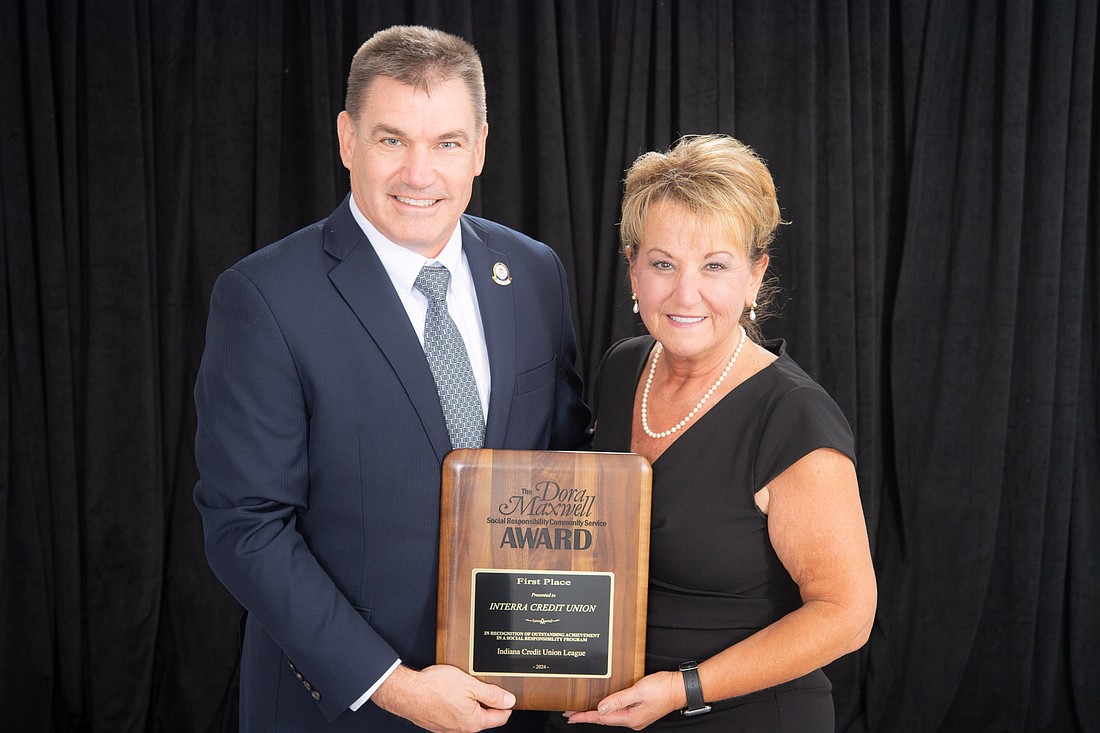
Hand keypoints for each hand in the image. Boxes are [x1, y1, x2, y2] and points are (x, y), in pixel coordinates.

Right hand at [371, 665, 514, 732]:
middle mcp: (462, 729)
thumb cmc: (434, 687)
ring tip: (464, 686)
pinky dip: (456, 704)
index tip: (506, 694)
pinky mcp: (437, 723)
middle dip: (487, 701)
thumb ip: (492, 694)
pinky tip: (450, 692)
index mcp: (474, 722)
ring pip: (468, 715)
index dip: (506, 703)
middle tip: (482, 685)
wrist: (407, 692)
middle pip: (485, 716)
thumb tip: (509, 700)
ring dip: (470, 701)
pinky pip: (454, 714)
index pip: (501, 717)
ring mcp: (448, 728)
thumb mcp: (470, 685)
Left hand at [564, 671, 681, 729]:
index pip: (601, 718)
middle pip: (604, 719)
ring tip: (582, 711)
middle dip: (586, 716)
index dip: (584, 716)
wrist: (680, 688)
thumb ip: (618, 699)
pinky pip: (618, 712)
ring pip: (611, 716)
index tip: (570, 716)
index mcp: (630, 718)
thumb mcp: (638, 691)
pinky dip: (607, 709)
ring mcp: (636, 717)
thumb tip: (600, 708)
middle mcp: (632, 720)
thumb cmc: (663, 688)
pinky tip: (603, 707)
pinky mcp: (640, 711)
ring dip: (596, 713)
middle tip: (570, 713)